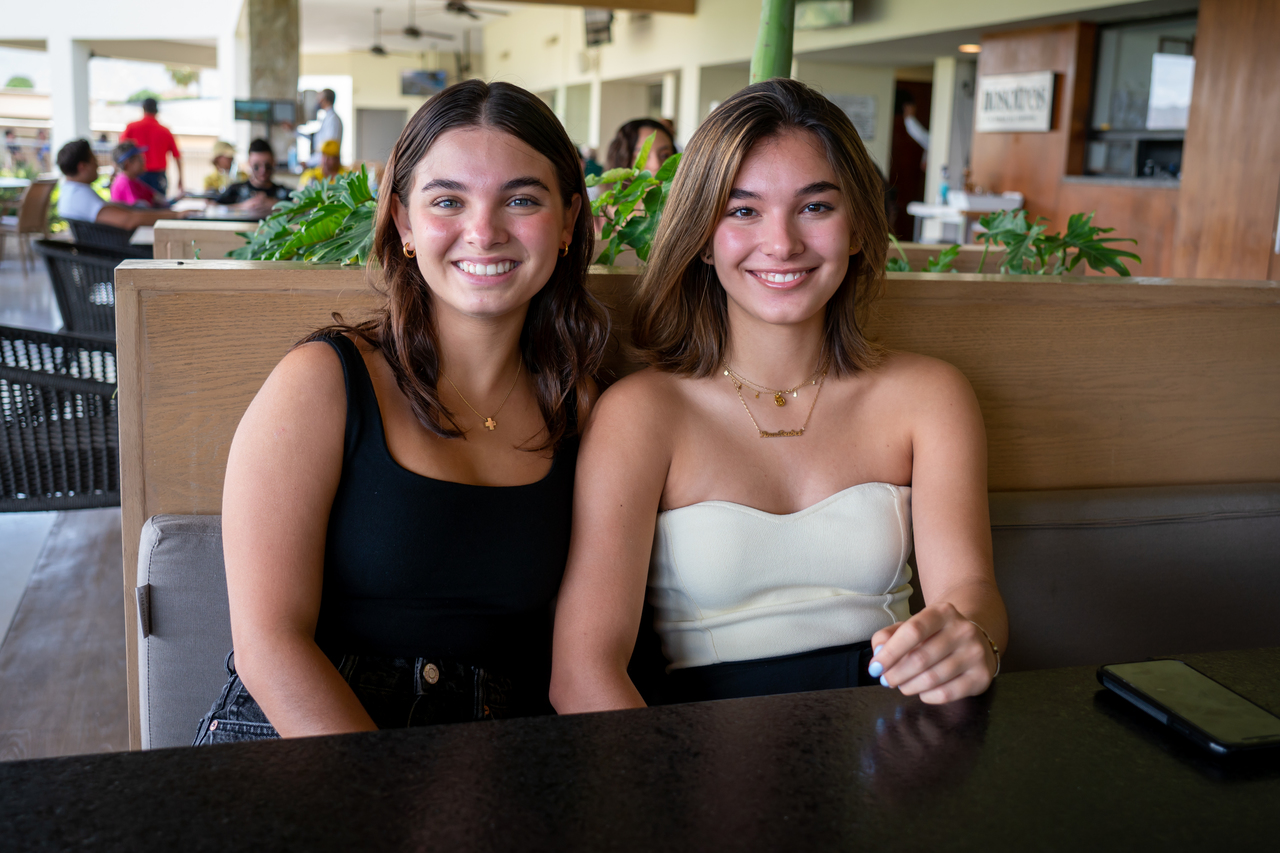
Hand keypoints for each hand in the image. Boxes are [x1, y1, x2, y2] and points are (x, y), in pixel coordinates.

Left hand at [867, 603, 996, 703]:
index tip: (875, 667)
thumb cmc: (935, 635)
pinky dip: (927, 696)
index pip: (912, 631)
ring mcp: (975, 653)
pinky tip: (923, 691)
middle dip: (896, 674)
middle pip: (920, 659)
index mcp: (943, 612)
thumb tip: (879, 654)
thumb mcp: (912, 627)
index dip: (890, 652)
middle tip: (886, 680)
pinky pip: (946, 694)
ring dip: (909, 686)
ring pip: (932, 679)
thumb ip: (889, 636)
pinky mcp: (981, 676)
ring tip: (902, 685)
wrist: (976, 640)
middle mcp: (963, 630)